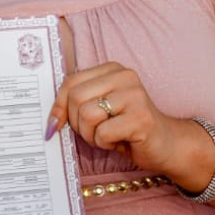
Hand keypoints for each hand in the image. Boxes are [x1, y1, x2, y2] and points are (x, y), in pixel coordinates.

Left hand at [47, 62, 180, 174]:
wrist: (165, 144)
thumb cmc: (126, 127)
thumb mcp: (99, 109)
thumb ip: (76, 104)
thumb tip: (49, 122)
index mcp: (112, 69)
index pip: (70, 82)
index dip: (58, 106)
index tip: (55, 125)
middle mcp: (125, 76)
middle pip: (75, 98)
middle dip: (77, 123)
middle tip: (93, 133)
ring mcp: (135, 95)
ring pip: (87, 115)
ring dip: (91, 135)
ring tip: (107, 136)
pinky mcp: (141, 118)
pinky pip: (103, 133)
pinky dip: (105, 144)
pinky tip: (120, 141)